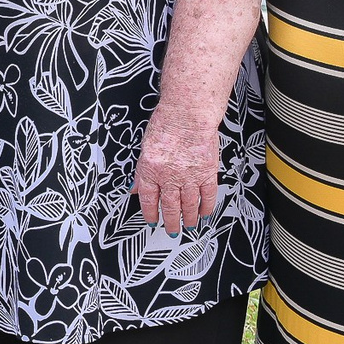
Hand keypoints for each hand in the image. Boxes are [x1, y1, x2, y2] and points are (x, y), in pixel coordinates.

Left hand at [131, 107, 221, 234]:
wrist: (189, 113)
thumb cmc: (166, 124)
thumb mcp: (145, 148)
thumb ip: (142, 171)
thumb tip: (136, 188)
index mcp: (150, 170)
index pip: (148, 199)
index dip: (150, 214)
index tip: (152, 221)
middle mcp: (169, 176)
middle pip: (169, 206)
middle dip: (170, 221)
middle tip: (172, 230)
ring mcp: (189, 176)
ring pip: (188, 205)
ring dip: (188, 218)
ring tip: (188, 226)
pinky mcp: (207, 172)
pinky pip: (207, 195)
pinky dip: (206, 207)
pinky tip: (204, 213)